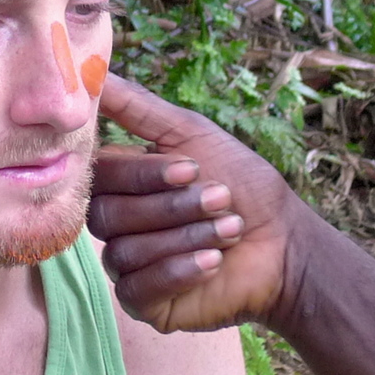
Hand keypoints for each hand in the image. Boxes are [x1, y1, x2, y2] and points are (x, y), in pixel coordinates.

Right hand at [89, 72, 305, 333]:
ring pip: (123, 252)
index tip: (190, 167)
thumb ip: (137, 107)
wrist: (284, 245)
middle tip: (220, 198)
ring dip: (184, 237)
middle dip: (171, 207)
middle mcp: (117, 222)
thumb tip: (91, 72)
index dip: (140, 174)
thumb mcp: (192, 134)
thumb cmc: (244, 186)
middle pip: (107, 215)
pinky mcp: (143, 302)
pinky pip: (136, 288)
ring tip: (228, 229)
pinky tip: (212, 262)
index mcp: (122, 182)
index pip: (99, 175)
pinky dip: (178, 270)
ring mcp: (127, 264)